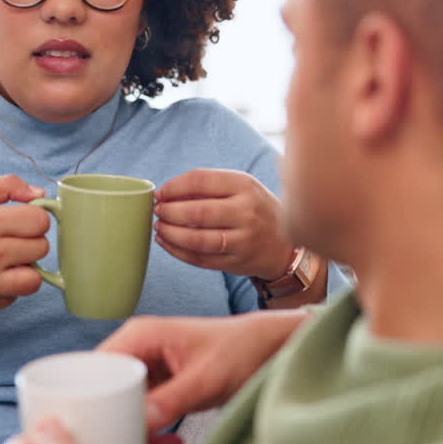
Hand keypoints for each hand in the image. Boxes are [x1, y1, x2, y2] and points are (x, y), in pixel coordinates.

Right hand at [0, 174, 51, 358]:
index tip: (20, 222)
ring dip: (27, 267)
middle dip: (30, 242)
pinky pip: (23, 292)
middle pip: (42, 247)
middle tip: (9, 242)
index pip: (40, 220)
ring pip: (38, 275)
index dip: (34, 219)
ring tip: (7, 261)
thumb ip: (7, 185)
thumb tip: (41, 194)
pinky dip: (15, 285)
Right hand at [98, 310, 309, 443]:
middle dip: (118, 424)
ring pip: (118, 410)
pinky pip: (138, 416)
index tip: (109, 428)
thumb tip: (139, 422)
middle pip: (102, 393)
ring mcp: (144, 371)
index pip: (95, 368)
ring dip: (136, 434)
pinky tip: (171, 443)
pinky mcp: (155, 390)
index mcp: (139, 335)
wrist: (267, 351)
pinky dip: (149, 435)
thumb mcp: (206, 378)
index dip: (94, 399)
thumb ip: (172, 399)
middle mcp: (135, 350)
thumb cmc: (241, 350)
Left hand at [154, 169, 294, 279]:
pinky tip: (167, 242)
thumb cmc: (255, 210)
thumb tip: (166, 192)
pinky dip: (177, 251)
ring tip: (159, 227)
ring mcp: (242, 240)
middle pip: (196, 212)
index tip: (160, 193)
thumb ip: (209, 185)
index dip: (174, 187)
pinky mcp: (236, 262)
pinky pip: (199, 258)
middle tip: (158, 211)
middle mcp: (246, 212)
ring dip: (170, 233)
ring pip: (196, 239)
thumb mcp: (242, 188)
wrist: (285, 245)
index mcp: (245, 186)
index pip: (200, 181)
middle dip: (169, 211)